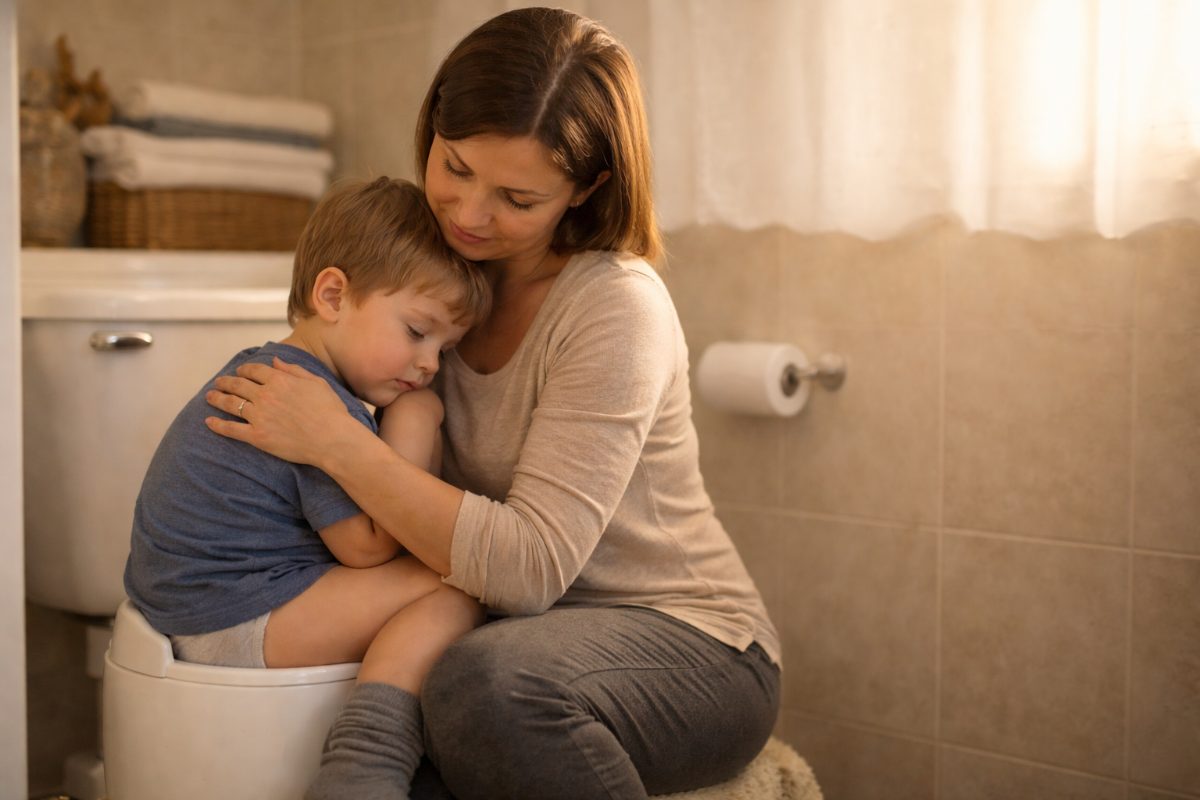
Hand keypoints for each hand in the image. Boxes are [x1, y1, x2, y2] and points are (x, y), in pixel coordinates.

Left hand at [204, 357, 358, 465]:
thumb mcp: (316, 382)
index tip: (239, 371)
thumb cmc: (330, 410)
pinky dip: (218, 425)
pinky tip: (209, 421)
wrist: (332, 438)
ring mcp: (259, 416)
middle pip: (238, 385)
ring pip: (231, 404)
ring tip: (210, 396)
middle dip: (226, 382)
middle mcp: (265, 395)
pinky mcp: (257, 436)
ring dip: (218, 398)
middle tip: (218, 383)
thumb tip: (275, 361)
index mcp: (279, 380)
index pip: (254, 371)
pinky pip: (232, 429)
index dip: (244, 370)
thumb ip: (293, 370)